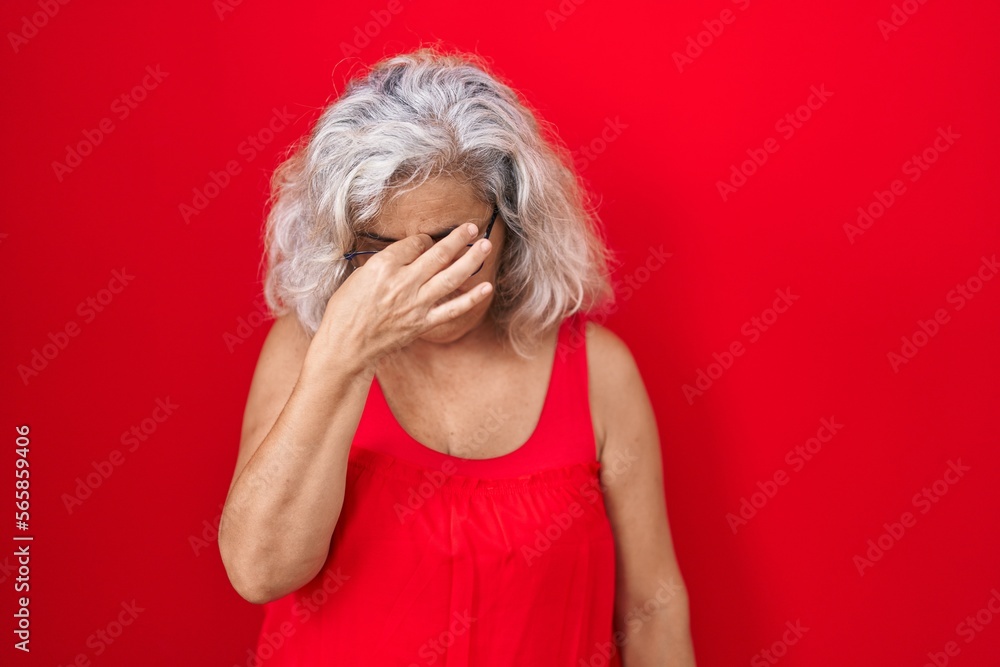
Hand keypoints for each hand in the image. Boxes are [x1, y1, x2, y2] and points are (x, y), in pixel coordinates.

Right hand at [309, 222, 493, 375]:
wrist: (346, 345)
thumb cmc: (346, 310)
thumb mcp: (359, 275)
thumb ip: (387, 262)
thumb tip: (411, 252)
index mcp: (383, 266)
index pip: (414, 244)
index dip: (426, 239)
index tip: (430, 240)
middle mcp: (403, 283)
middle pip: (438, 255)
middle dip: (458, 238)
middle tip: (473, 227)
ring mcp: (415, 304)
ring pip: (451, 277)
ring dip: (471, 260)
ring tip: (486, 246)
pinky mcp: (422, 323)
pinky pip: (452, 309)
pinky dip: (471, 298)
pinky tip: (486, 287)